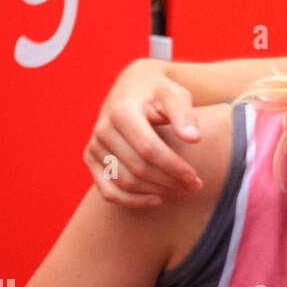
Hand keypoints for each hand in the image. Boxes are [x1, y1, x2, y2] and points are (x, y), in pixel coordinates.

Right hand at [84, 58, 202, 205]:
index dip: (173, 167)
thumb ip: (184, 114)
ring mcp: (94, 145)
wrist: (133, 86)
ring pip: (124, 182)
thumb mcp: (175, 95)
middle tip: (195, 186)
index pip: (148, 149)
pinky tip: (157, 199)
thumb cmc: (160, 92)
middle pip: (137, 168)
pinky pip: (108, 190)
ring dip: (156, 192)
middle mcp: (103, 129)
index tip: (195, 178)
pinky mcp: (91, 158)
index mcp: (123, 111)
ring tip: (182, 191)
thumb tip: (193, 138)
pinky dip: (132, 200)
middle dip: (169, 182)